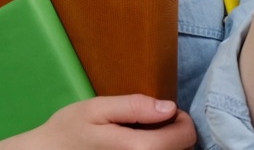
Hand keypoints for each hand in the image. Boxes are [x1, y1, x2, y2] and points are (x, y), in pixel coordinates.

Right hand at [0, 95, 195, 149]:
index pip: (185, 136)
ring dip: (164, 146)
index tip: (163, 113)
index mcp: (138, 149)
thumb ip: (134, 107)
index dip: (180, 120)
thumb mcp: (96, 108)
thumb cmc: (68, 131)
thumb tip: (168, 107)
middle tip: (148, 124)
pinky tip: (134, 149)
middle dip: (172, 134)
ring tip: (139, 137)